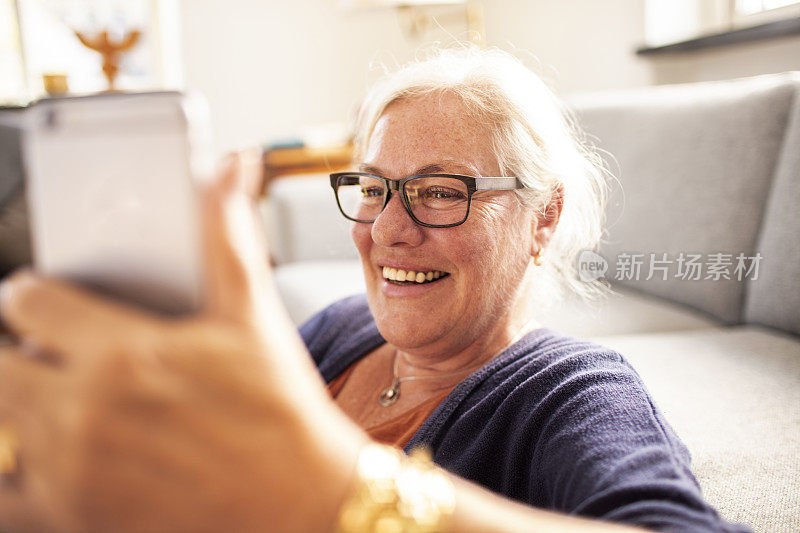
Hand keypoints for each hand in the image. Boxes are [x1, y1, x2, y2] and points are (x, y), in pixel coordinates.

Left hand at [0, 152, 365, 532]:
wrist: (304, 500)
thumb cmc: (281, 410)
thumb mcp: (255, 317)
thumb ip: (228, 236)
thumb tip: (234, 167)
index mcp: (124, 352)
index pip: (26, 301)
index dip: (31, 293)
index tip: (45, 301)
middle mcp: (86, 411)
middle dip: (15, 351)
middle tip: (49, 354)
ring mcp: (74, 470)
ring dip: (17, 406)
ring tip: (56, 402)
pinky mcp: (75, 517)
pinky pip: (6, 495)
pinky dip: (17, 473)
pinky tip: (55, 458)